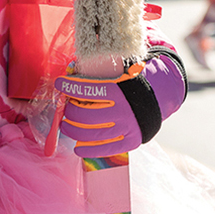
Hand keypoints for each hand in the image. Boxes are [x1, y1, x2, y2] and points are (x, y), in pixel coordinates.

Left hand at [54, 50, 186, 157]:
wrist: (155, 98)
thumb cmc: (128, 81)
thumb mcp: (118, 68)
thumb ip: (98, 66)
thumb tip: (72, 64)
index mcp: (119, 88)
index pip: (87, 88)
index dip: (70, 86)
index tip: (59, 84)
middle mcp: (124, 108)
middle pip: (86, 114)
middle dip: (70, 111)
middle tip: (65, 107)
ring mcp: (127, 126)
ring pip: (93, 132)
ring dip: (74, 130)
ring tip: (66, 126)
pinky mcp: (131, 141)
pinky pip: (106, 148)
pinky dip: (89, 149)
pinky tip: (77, 148)